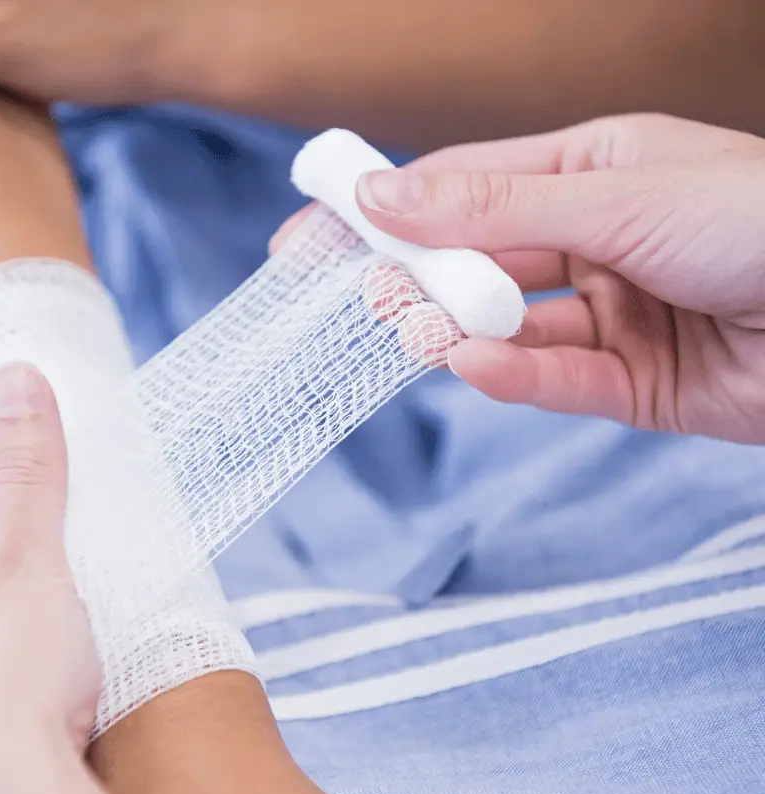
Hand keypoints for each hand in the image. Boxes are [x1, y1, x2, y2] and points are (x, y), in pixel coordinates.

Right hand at [346, 114, 764, 443]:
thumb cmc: (762, 219)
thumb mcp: (615, 197)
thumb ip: (493, 209)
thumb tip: (383, 196)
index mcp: (592, 170)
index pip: (464, 187)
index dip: (385, 208)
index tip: (312, 232)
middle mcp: (595, 239)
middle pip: (477, 260)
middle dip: (416, 279)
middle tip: (357, 298)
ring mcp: (613, 314)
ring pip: (509, 327)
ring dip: (460, 331)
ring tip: (412, 333)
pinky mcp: (633, 383)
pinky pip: (556, 380)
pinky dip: (513, 376)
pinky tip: (474, 365)